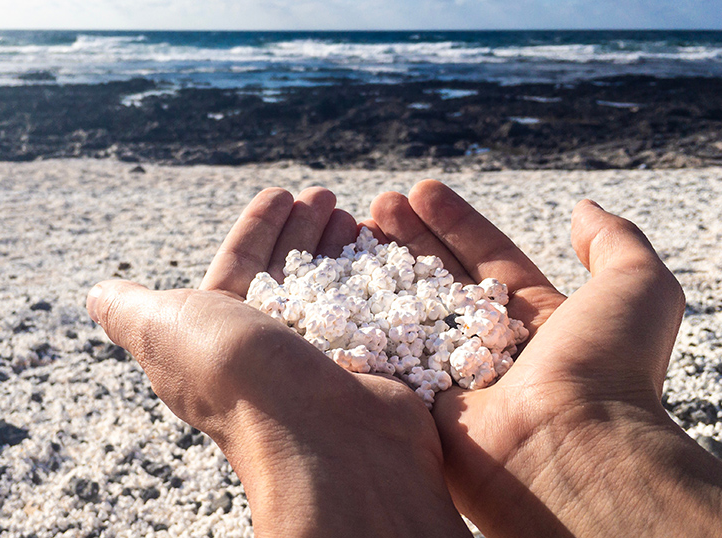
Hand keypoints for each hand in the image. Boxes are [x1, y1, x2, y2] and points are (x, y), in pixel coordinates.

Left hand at [87, 187, 471, 536]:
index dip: (258, 227)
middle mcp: (271, 350)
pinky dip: (376, 276)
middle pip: (289, 272)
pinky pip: (371, 308)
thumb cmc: (237, 375)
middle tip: (327, 196)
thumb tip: (95, 295)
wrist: (323, 439)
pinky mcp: (368, 364)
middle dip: (305, 230)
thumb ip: (130, 310)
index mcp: (222, 337)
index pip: (240, 265)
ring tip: (355, 215)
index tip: (283, 192)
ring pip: (331, 288)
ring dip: (340, 248)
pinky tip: (384, 248)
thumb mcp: (162, 330)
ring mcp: (324, 358)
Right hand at [367, 180, 721, 536]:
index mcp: (536, 319)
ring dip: (380, 271)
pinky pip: (386, 355)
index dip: (454, 222)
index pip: (487, 257)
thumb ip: (614, 243)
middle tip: (377, 204)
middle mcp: (491, 347)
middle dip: (409, 239)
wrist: (567, 447)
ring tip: (352, 229)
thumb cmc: (604, 367)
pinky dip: (362, 321)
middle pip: (441, 280)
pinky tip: (338, 285)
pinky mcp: (419, 404)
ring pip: (408, 313)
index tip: (420, 190)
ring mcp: (453, 377)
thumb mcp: (635, 287)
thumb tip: (584, 209)